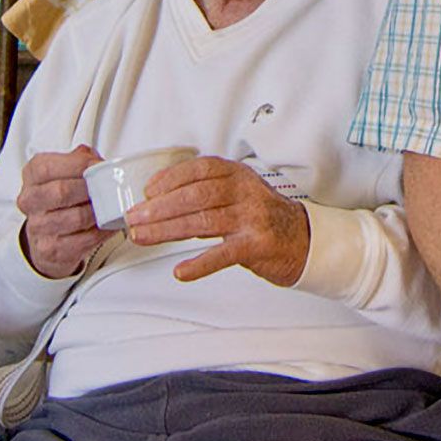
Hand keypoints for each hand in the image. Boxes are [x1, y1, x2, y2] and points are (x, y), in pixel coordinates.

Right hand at [15, 145, 104, 278]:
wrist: (45, 234)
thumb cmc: (59, 197)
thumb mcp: (64, 170)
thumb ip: (80, 160)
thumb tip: (100, 162)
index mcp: (32, 175)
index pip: (49, 167)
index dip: (78, 165)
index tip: (100, 165)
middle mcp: (30, 200)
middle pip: (62, 192)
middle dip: (91, 189)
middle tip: (110, 188)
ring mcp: (38, 227)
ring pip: (77, 218)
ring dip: (100, 212)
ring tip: (112, 207)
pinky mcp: (51, 250)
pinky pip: (85, 239)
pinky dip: (103, 231)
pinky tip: (109, 224)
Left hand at [126, 156, 310, 285]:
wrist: (306, 241)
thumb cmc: (266, 219)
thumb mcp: (240, 194)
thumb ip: (208, 193)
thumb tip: (162, 202)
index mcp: (238, 175)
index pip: (199, 169)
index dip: (170, 178)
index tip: (147, 191)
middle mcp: (245, 192)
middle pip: (195, 196)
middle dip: (159, 208)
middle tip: (135, 218)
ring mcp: (252, 218)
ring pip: (202, 221)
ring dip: (167, 230)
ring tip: (143, 236)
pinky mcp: (257, 245)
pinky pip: (223, 254)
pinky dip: (199, 264)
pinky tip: (181, 271)